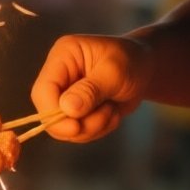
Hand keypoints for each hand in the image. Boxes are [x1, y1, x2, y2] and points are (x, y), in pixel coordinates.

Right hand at [28, 34, 148, 141]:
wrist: (146, 69)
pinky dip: (97, 130)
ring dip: (92, 127)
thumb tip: (67, 109)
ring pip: (64, 128)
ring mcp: (66, 95)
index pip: (43, 90)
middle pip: (49, 113)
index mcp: (63, 56)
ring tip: (112, 111)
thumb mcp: (115, 72)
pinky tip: (112, 113)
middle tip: (107, 115)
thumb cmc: (132, 61)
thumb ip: (91, 90)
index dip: (53, 113)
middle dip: (79, 124)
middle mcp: (59, 76)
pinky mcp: (75, 111)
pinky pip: (78, 133)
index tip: (76, 127)